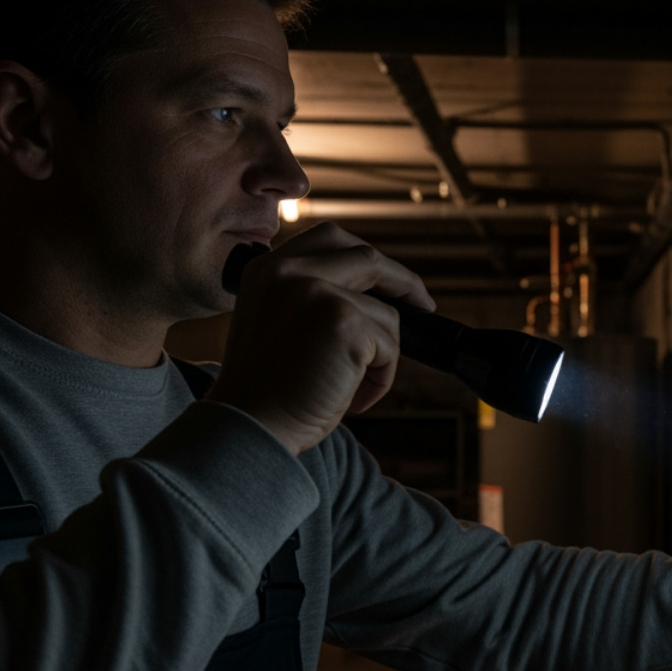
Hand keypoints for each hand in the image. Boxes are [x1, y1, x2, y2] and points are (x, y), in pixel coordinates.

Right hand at [205, 223, 434, 455]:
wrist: (247, 429)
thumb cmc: (265, 394)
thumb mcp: (279, 327)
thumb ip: (313, 300)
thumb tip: (376, 300)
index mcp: (266, 269)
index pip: (330, 241)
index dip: (367, 259)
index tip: (388, 282)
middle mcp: (288, 270)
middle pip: (366, 257)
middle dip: (402, 282)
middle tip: (423, 306)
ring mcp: (317, 290)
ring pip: (385, 314)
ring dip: (382, 356)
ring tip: (353, 389)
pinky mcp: (345, 320)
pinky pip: (390, 346)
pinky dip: (382, 379)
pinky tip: (353, 401)